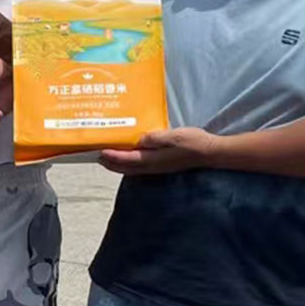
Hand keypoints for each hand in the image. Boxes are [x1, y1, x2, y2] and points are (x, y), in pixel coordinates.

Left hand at [98, 127, 221, 175]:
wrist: (209, 152)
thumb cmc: (192, 142)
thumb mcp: (174, 136)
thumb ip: (156, 138)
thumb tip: (140, 139)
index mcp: (152, 159)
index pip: (127, 159)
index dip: (112, 156)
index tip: (99, 151)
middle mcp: (151, 167)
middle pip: (125, 168)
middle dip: (109, 163)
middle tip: (95, 155)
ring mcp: (156, 168)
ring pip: (130, 169)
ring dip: (117, 165)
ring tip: (106, 157)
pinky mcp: (160, 166)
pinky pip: (138, 167)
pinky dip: (127, 164)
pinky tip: (127, 157)